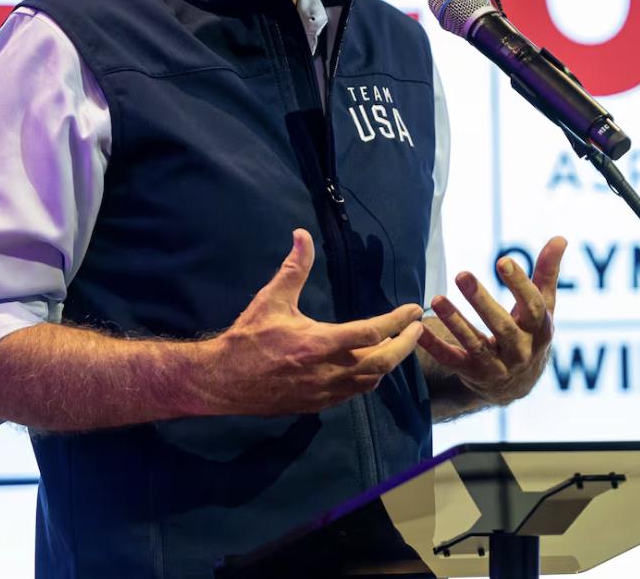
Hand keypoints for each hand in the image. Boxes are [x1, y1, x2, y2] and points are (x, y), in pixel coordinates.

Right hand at [203, 229, 424, 415]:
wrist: (221, 380)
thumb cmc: (248, 337)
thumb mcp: (272, 299)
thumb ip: (294, 268)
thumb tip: (302, 234)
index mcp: (319, 343)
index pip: (372, 332)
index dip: (397, 321)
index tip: (413, 309)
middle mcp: (327, 371)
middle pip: (383, 362)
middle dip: (405, 345)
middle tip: (417, 328)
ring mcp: (324, 392)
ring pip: (371, 381)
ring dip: (389, 362)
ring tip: (398, 344)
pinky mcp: (317, 404)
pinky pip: (354, 393)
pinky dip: (370, 379)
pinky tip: (372, 367)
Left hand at [417, 236, 566, 405]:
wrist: (517, 383)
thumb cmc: (530, 331)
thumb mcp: (543, 305)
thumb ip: (547, 272)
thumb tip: (560, 237)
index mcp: (540, 329)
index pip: (533, 307)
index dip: (519, 284)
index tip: (502, 261)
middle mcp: (520, 350)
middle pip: (502, 327)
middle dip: (481, 301)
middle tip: (462, 275)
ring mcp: (496, 365)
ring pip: (474, 344)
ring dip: (455, 321)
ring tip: (436, 299)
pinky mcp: (472, 374)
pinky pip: (452, 360)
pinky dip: (435, 346)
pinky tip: (418, 328)